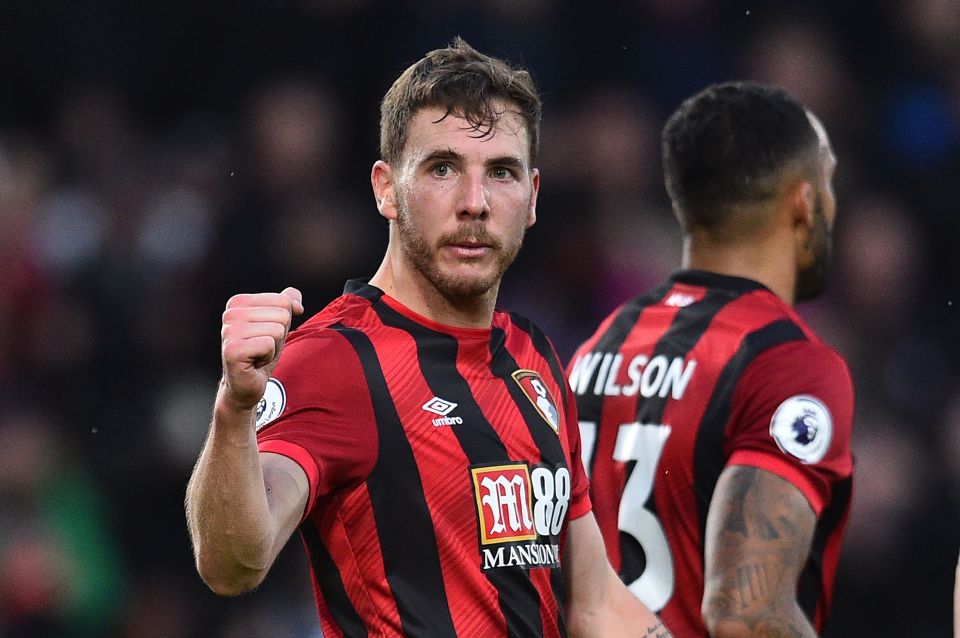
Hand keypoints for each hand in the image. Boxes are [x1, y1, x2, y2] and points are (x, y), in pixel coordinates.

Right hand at [219, 287, 303, 411]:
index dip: (282, 322)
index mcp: (238, 302)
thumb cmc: (261, 353)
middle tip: (262, 348)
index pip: (283, 301)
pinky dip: (268, 357)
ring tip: (258, 355)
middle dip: (279, 336)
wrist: (246, 384)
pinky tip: (254, 363)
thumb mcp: (277, 324)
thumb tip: (295, 299)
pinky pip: (268, 344)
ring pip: (277, 330)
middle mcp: (230, 314)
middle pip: (282, 315)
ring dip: (273, 348)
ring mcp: (229, 331)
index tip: (266, 335)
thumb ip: (287, 304)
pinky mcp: (233, 350)